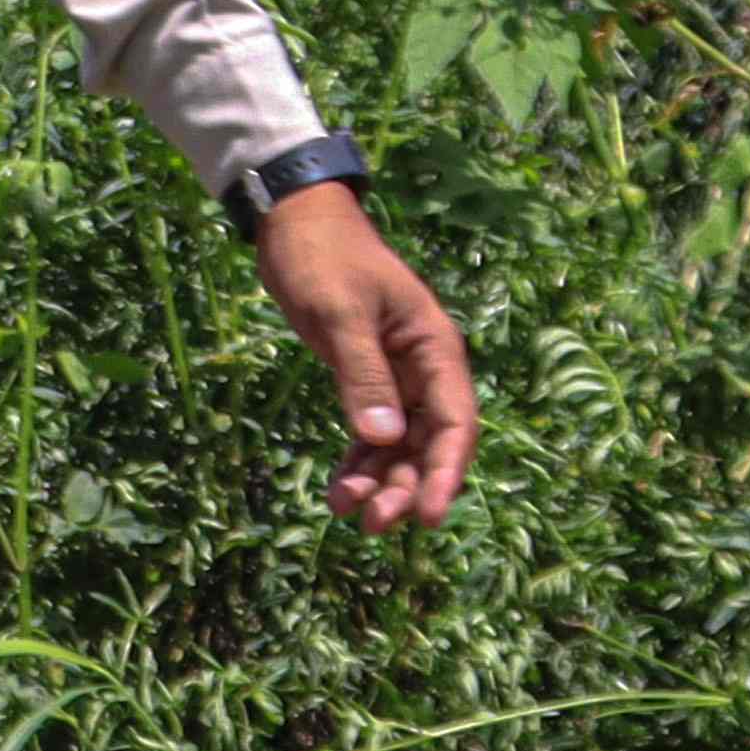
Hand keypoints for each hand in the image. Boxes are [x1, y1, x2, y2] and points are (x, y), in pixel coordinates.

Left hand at [252, 182, 475, 528]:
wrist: (295, 224)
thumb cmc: (323, 258)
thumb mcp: (341, 312)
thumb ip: (362, 373)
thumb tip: (383, 437)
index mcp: (435, 349)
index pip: (455, 422)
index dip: (445, 471)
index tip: (428, 514)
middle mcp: (424, 370)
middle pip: (428, 443)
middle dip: (405, 487)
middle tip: (374, 526)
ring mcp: (396, 378)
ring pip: (398, 446)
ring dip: (378, 482)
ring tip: (346, 514)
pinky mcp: (365, 381)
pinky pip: (371, 434)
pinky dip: (358, 464)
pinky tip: (339, 492)